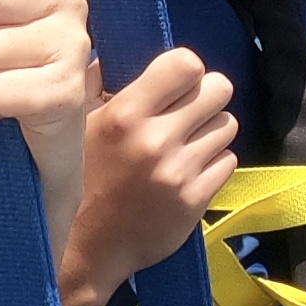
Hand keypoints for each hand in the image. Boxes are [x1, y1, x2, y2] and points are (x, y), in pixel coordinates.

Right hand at [66, 48, 239, 305]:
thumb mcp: (76, 126)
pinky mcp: (195, 200)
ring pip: (227, 125)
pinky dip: (214, 163)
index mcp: (125, 114)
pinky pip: (228, 161)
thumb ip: (93, 84)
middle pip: (219, 88)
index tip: (175, 85)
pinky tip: (189, 171)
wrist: (83, 249)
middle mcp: (155, 139)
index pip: (187, 64)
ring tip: (186, 144)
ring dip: (210, 131)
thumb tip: (111, 55)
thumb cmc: (76, 181)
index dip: (186, 71)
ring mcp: (178, 172)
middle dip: (205, 97)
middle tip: (188, 113)